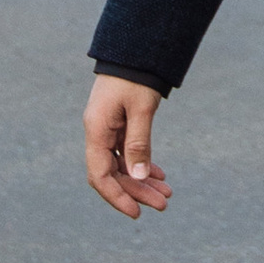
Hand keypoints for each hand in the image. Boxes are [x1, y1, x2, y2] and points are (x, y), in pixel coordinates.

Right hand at [84, 76, 169, 218]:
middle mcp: (98, 133)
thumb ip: (139, 144)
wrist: (135, 50)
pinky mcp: (117, 125)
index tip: (137, 212)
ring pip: (121, 165)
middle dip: (137, 191)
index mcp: (97, 131)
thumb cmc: (136, 77)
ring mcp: (106, 130)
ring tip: (166, 193)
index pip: (100, 176)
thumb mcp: (140, 110)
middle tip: (163, 204)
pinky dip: (141, 164)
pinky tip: (158, 174)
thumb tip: (139, 177)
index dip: (117, 197)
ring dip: (142, 180)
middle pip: (113, 174)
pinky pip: (126, 153)